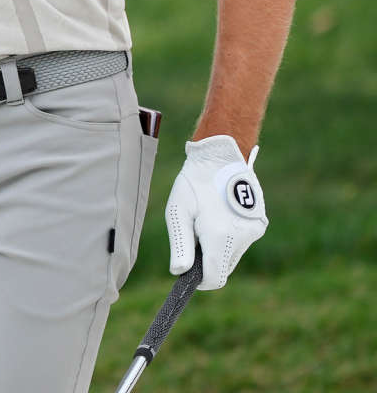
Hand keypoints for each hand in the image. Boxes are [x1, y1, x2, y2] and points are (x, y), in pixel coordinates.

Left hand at [165, 134, 266, 289]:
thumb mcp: (178, 212)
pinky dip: (229, 238)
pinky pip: (241, 242)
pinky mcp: (260, 224)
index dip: (200, 281)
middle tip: (192, 236)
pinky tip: (218, 215)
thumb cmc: (194, 183)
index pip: (215, 278)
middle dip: (207, 262)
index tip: (188, 275)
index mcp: (220, 237)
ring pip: (233, 255)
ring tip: (204, 221)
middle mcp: (242, 238)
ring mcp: (254, 232)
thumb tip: (179, 273)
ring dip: (218, 248)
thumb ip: (180, 245)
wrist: (221, 156)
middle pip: (224, 268)